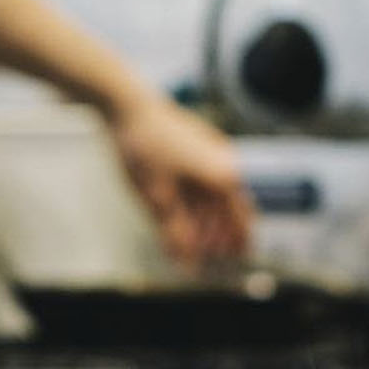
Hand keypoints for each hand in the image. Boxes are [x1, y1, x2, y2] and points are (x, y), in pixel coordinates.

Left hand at [108, 94, 252, 265]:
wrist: (127, 105)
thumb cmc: (143, 150)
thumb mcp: (157, 199)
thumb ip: (175, 233)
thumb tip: (186, 264)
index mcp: (223, 177)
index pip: (241, 219)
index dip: (237, 243)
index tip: (232, 260)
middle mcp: (225, 162)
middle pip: (230, 207)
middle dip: (219, 233)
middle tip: (207, 255)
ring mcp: (212, 149)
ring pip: (216, 192)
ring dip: (207, 217)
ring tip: (193, 236)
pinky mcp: (197, 142)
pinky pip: (204, 176)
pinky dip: (197, 198)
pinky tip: (182, 209)